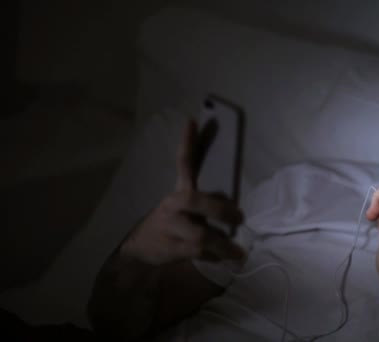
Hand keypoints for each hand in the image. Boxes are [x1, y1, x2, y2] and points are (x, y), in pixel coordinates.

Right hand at [120, 119, 245, 265]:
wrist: (138, 247)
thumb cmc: (171, 223)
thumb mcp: (183, 207)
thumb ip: (204, 201)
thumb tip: (234, 203)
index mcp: (179, 192)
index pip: (183, 162)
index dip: (188, 142)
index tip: (194, 120)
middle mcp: (173, 205)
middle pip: (195, 200)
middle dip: (220, 209)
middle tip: (240, 216)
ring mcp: (170, 226)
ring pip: (200, 235)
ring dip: (223, 244)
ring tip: (239, 251)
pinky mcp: (170, 247)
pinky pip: (198, 253)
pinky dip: (214, 256)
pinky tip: (222, 258)